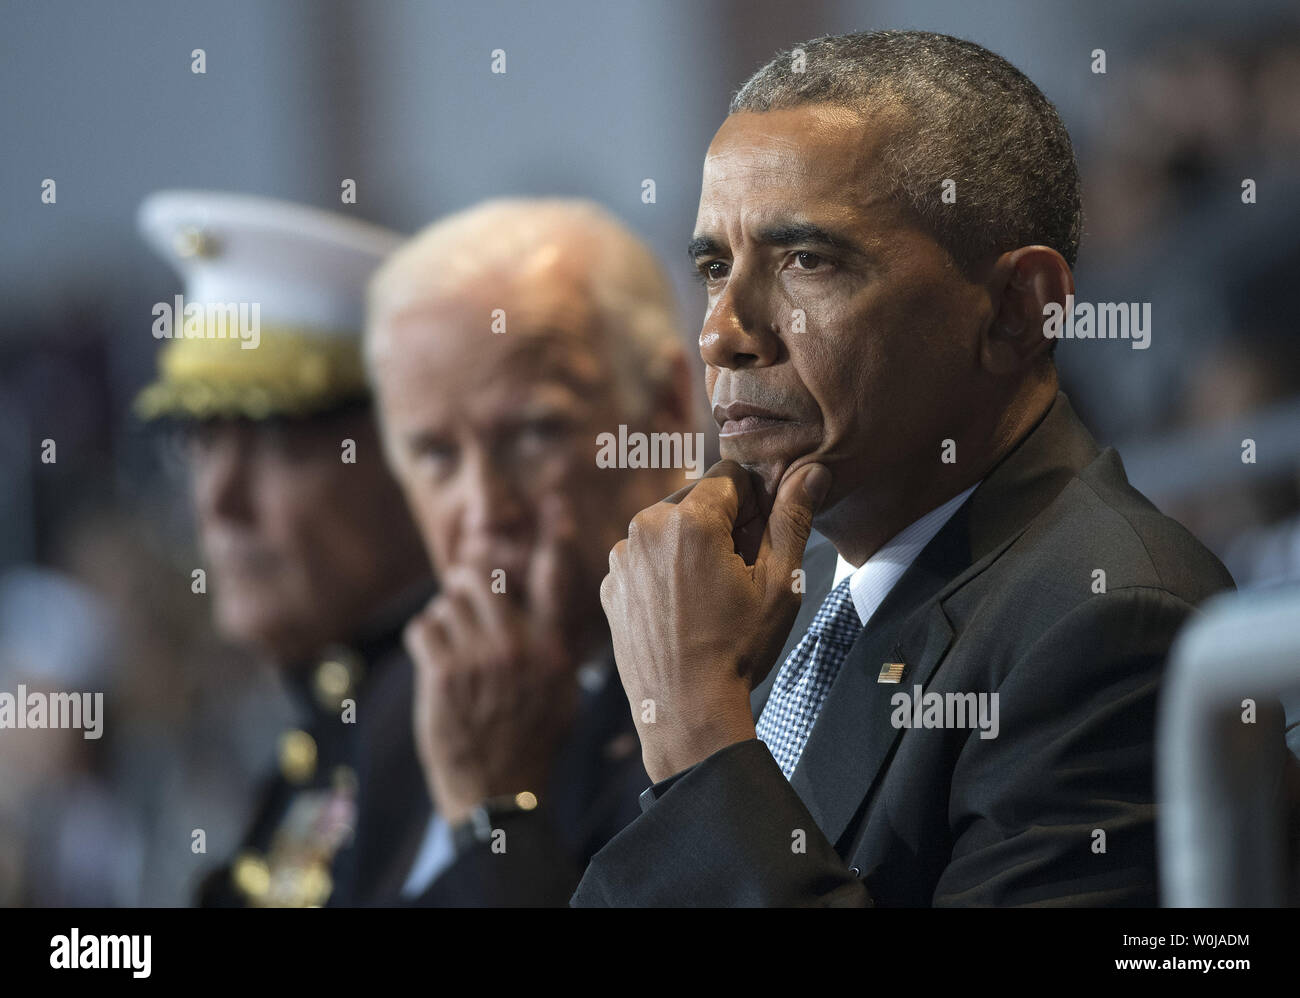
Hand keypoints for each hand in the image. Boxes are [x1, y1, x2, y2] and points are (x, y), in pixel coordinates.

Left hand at [405, 496, 583, 824]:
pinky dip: (425, 639)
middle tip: (465, 593)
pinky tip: (436, 662)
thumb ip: (555, 644)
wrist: (499, 792)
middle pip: (483, 575)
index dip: (554, 536)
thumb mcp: (563, 692)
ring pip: (449, 600)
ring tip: (453, 643)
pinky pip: (424, 627)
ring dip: (446, 616)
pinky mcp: (443, 674)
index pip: (555, 579)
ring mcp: (480, 658)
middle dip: (468, 579)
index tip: (554, 503)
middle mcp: (519, 646)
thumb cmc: (533, 741)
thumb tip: (547, 605)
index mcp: (552, 647)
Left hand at [600, 460, 830, 781]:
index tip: (762, 542)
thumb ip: (793, 518)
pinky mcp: (610, 585)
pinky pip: (644, 561)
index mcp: (688, 520)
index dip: (756, 505)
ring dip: (691, 547)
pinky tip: (683, 612)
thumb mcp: (780, 584)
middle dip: (723, 525)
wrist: (685, 713)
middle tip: (741, 575)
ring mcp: (621, 559)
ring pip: (669, 530)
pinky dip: (664, 574)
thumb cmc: (737, 649)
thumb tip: (811, 470)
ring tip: (711, 598)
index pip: (732, 478)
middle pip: (698, 501)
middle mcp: (644, 528)